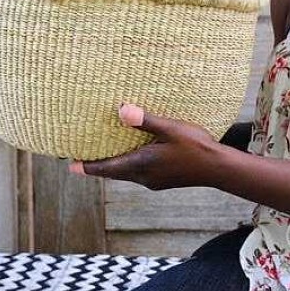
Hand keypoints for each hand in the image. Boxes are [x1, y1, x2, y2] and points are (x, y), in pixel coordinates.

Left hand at [69, 104, 223, 189]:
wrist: (218, 169)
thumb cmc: (195, 147)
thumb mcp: (170, 129)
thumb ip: (146, 120)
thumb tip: (122, 110)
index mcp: (141, 164)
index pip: (107, 168)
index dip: (88, 167)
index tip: (71, 166)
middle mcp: (144, 176)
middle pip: (114, 173)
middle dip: (98, 167)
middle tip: (81, 161)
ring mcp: (154, 181)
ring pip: (126, 174)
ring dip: (114, 167)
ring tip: (103, 157)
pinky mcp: (163, 180)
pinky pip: (138, 174)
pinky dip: (128, 166)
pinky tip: (133, 157)